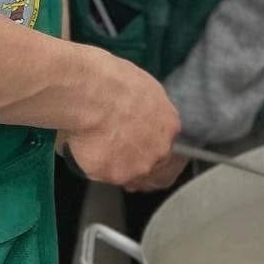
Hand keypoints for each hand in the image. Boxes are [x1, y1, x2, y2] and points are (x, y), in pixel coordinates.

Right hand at [64, 50, 181, 191]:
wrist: (94, 95)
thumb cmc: (116, 83)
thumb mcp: (147, 93)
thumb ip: (151, 115)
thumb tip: (142, 120)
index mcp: (170, 127)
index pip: (173, 154)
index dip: (160, 159)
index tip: (149, 157)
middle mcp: (159, 151)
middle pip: (155, 174)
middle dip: (142, 171)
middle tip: (126, 165)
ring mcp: (137, 167)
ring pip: (131, 180)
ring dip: (120, 172)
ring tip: (105, 156)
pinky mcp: (112, 175)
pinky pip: (104, 176)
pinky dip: (96, 167)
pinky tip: (90, 152)